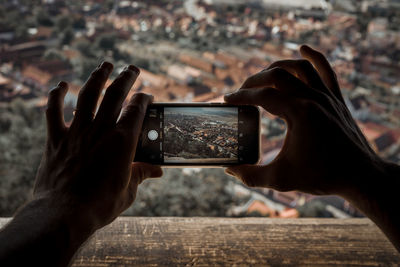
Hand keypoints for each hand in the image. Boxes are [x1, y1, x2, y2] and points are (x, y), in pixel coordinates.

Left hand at [34, 62, 161, 233]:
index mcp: (122, 142)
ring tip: (105, 65)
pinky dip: (56, 96)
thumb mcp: (128, 190)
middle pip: (114, 95)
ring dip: (97, 77)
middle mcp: (100, 131)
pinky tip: (61, 84)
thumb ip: (141, 173)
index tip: (146, 95)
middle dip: (125, 78)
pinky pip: (53, 112)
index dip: (143, 99)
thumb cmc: (100, 204)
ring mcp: (76, 133)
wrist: (64, 214)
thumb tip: (157, 170)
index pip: (136, 110)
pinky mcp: (56, 139)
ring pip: (87, 95)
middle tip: (132, 69)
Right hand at [224, 45, 382, 195]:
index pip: (262, 95)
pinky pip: (326, 70)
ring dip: (276, 67)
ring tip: (261, 76)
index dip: (240, 96)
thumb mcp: (280, 179)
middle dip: (253, 80)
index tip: (227, 100)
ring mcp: (327, 96)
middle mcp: (313, 98)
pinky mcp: (337, 99)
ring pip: (299, 67)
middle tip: (241, 92)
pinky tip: (303, 49)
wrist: (361, 177)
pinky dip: (314, 57)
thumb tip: (229, 169)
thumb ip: (250, 175)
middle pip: (276, 75)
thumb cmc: (322, 177)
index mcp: (299, 113)